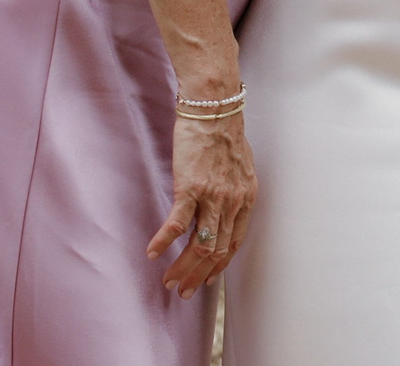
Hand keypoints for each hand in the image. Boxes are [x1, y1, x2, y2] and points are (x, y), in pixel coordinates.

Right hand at [145, 111, 255, 296]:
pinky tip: (153, 253)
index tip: (208, 279)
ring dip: (182, 267)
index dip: (220, 265)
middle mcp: (233, 202)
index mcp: (246, 198)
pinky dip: (164, 242)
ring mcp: (212, 197)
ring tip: (168, 281)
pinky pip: (177, 224)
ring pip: (199, 245)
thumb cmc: (225, 133)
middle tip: (183, 291)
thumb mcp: (240, 166)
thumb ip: (234, 189)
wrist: (215, 108)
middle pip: (217, 251)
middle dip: (198, 275)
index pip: (234, 242)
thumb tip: (225, 203)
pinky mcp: (191, 188)